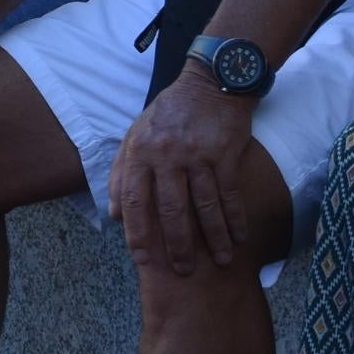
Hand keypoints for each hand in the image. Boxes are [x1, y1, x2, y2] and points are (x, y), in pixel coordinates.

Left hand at [111, 67, 260, 276]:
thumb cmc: (170, 112)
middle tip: (184, 271)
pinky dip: (235, 218)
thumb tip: (113, 214)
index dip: (136, 232)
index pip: (134, 199)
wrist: (210, 82)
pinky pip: (230, 193)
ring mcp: (197, 154)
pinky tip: (239, 237)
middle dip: (178, 246)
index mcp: (140, 151)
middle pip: (171, 210)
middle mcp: (167, 155)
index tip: (142, 259)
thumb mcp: (136, 134)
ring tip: (220, 261)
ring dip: (214, 238)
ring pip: (204, 206)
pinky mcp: (225, 153)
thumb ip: (121, 172)